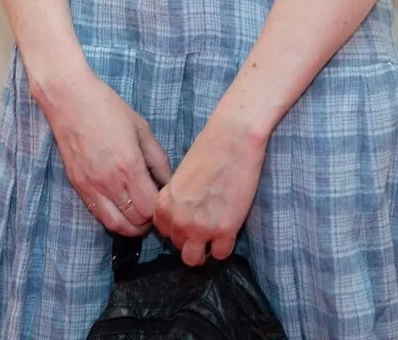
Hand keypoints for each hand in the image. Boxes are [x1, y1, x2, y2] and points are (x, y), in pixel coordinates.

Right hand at [37, 68, 171, 234]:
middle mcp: (110, 182)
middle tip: (153, 207)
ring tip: (138, 213)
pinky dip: (113, 218)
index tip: (164, 199)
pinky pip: (98, 215)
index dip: (160, 208)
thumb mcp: (141, 128)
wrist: (69, 100)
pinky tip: (120, 206)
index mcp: (129, 165)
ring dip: (130, 225)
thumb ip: (158, 158)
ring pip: (115, 225)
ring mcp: (91, 187)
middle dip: (148, 219)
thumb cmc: (107, 107)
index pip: (150, 208)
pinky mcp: (78, 187)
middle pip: (135, 222)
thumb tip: (168, 180)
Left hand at [153, 112, 266, 264]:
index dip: (177, 225)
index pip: (163, 232)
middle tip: (206, 220)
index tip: (189, 217)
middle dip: (191, 236)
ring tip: (214, 234)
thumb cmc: (209, 148)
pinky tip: (229, 229)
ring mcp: (201, 228)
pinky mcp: (225, 231)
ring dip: (203, 249)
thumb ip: (176, 198)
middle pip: (178, 245)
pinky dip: (224, 245)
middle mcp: (178, 220)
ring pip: (194, 259)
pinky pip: (221, 254)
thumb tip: (181, 213)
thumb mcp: (181, 175)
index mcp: (164, 204)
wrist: (234, 138)